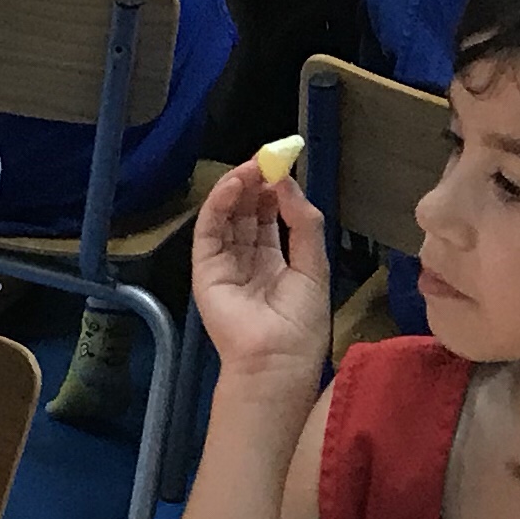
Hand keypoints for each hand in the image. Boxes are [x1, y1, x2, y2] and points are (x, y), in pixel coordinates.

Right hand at [189, 160, 328, 381]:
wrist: (277, 359)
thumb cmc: (301, 322)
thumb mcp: (314, 266)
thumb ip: (303, 223)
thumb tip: (289, 185)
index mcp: (274, 262)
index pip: (269, 216)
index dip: (275, 189)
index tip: (283, 164)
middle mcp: (246, 259)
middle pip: (247, 212)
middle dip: (256, 183)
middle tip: (267, 158)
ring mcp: (223, 263)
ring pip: (226, 216)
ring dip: (237, 188)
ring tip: (251, 166)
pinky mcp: (205, 269)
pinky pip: (208, 231)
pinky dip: (217, 205)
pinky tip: (233, 186)